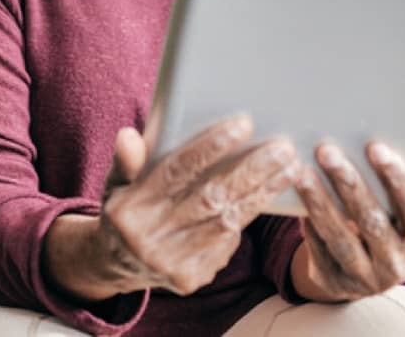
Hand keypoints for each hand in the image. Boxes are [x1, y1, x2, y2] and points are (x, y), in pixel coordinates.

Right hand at [78, 115, 298, 297]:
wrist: (116, 265)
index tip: (244, 123)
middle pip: (210, 197)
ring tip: (289, 167)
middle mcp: (149, 240)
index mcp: (128, 209)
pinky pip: (227, 243)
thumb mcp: (115, 183)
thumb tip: (128, 136)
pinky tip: (270, 194)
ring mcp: (171, 263)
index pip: (176, 171)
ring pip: (227, 221)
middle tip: (283, 147)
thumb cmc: (124, 209)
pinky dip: (248, 216)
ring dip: (262, 193)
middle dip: (251, 171)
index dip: (210, 147)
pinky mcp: (190, 279)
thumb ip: (125, 160)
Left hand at [290, 142, 404, 301]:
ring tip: (302, 172)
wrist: (354, 275)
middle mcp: (396, 265)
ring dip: (320, 203)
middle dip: (349, 184)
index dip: (396, 178)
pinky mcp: (334, 283)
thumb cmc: (379, 227)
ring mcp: (365, 279)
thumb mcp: (399, 214)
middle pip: (373, 222)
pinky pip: (319, 250)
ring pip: (341, 238)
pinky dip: (307, 223)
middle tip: (327, 151)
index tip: (375, 147)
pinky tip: (295, 198)